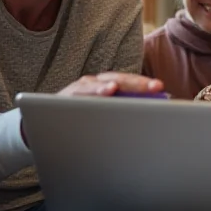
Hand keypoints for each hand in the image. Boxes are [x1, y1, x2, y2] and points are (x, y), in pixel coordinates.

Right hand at [20, 73, 163, 147]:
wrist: (48, 130)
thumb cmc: (85, 123)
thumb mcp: (107, 117)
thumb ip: (126, 110)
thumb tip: (153, 112)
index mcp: (108, 87)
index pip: (129, 82)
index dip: (144, 84)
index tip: (161, 87)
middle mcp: (95, 84)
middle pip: (118, 80)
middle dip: (135, 83)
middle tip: (153, 86)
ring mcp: (78, 90)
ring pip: (95, 85)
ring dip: (106, 86)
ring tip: (116, 88)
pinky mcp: (60, 100)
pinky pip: (74, 97)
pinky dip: (84, 95)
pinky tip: (92, 96)